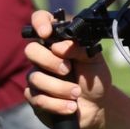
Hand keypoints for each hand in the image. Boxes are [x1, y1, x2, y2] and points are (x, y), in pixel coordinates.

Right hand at [24, 9, 112, 128]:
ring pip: (35, 78)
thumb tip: (59, 46)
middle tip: (67, 70)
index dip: (40, 23)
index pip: (41, 22)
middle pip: (31, 51)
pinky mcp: (35, 98)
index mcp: (57, 42)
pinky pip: (37, 98)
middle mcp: (44, 57)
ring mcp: (37, 77)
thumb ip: (80, 48)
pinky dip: (57, 104)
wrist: (97, 105)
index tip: (46, 33)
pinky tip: (70, 106)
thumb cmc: (94, 78)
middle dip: (50, 61)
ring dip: (59, 87)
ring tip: (76, 93)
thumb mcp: (94, 60)